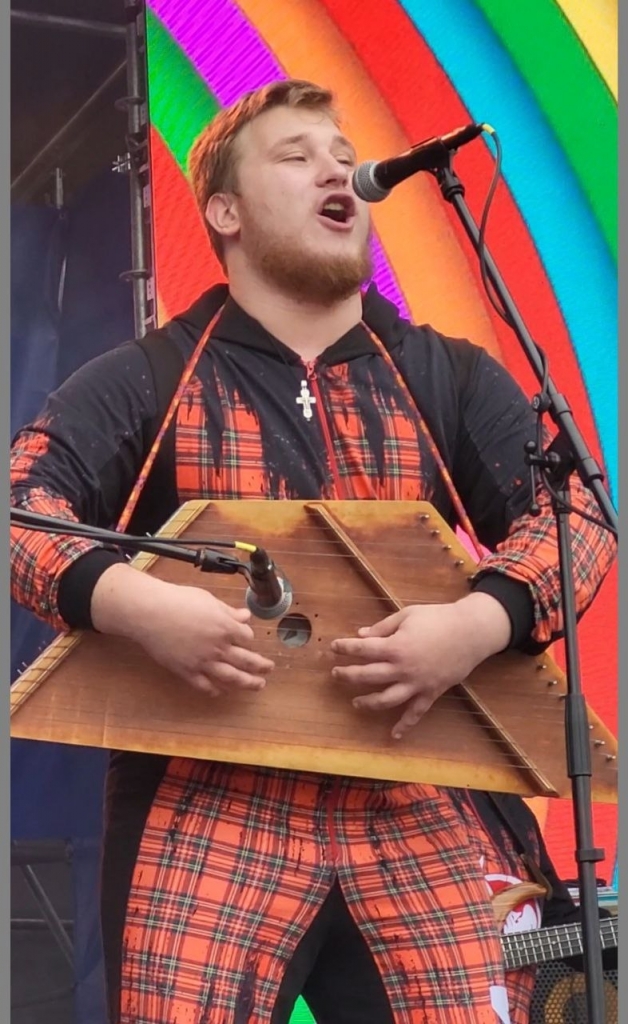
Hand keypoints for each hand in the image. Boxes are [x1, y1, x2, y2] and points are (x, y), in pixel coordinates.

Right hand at [91, 563, 273, 694]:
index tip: (247, 638)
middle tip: (269, 669)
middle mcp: (218, 647)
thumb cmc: (178, 601)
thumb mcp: (209, 600)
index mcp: (226, 627)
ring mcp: (203, 662)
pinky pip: (204, 685)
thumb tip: (246, 615)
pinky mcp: (186, 671)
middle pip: (246, 660)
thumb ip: (229, 611)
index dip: (248, 637)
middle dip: (261, 667)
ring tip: (258, 686)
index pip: (247, 637)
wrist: (150, 613)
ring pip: (231, 677)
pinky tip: (220, 692)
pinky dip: (214, 690)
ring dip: (247, 683)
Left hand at [330, 593, 510, 738]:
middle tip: (335, 674)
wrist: (470, 632)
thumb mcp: (407, 616)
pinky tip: (393, 735)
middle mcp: (403, 669)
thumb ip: (383, 627)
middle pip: (368, 676)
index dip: (345, 648)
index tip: (334, 647)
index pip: (363, 649)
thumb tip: (361, 634)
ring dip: (368, 703)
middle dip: (348, 675)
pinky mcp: (430, 693)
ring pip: (386, 699)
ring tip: (355, 702)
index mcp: (395, 647)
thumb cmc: (438, 618)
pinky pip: (415, 713)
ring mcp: (416, 684)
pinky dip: (404, 726)